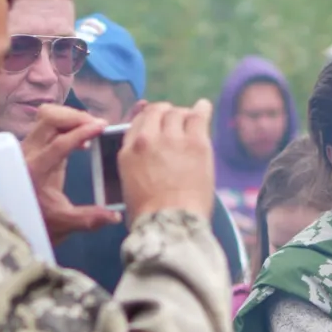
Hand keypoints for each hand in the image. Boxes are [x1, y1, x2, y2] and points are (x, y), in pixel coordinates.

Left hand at [21, 104, 120, 242]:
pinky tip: (81, 138)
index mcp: (35, 170)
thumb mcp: (65, 223)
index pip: (59, 142)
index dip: (81, 132)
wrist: (13, 221)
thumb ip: (90, 219)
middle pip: (49, 118)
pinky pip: (46, 124)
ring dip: (70, 118)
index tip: (102, 126)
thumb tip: (116, 216)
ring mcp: (27, 146)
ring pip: (46, 116)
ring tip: (90, 129)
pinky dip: (65, 123)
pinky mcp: (31, 145)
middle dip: (75, 117)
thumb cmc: (39, 222)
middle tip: (97, 126)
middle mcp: (27, 153)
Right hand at [121, 99, 217, 220]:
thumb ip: (136, 166)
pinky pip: (199, 115)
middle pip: (157, 113)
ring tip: (189, 121)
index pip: (138, 122)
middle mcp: (147, 139)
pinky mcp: (196, 142)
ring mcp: (172, 138)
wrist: (170, 224)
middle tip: (174, 122)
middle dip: (166, 115)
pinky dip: (201, 109)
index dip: (149, 118)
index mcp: (128, 152)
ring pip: (177, 113)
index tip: (157, 121)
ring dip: (182, 115)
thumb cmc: (149, 216)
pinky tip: (203, 107)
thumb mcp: (129, 187)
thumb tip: (148, 162)